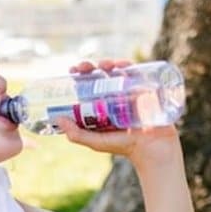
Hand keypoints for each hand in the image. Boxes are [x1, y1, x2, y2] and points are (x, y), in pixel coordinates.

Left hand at [58, 59, 181, 166]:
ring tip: (105, 66)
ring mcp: (128, 91)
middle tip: (85, 66)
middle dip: (91, 66)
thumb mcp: (96, 142)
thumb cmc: (123, 146)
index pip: (86, 85)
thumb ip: (77, 134)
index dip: (79, 76)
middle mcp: (113, 96)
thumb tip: (57, 119)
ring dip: (108, 63)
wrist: (152, 148)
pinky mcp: (143, 89)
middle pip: (99, 75)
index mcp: (100, 105)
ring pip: (116, 71)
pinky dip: (128, 65)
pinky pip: (135, 72)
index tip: (72, 70)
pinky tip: (122, 65)